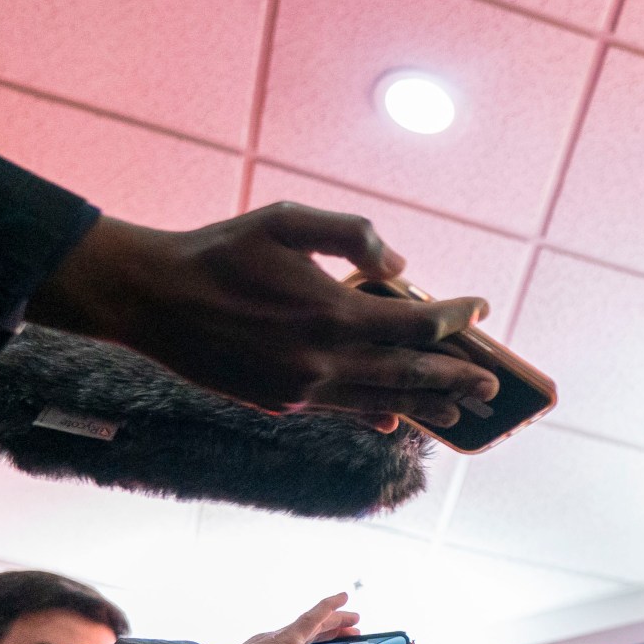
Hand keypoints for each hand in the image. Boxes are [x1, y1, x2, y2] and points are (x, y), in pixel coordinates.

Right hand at [26, 206, 499, 428]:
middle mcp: (322, 360)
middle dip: (456, 379)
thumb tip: (398, 264)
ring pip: (379, 402)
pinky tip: (394, 423)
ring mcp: (301, 388)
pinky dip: (374, 415)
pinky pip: (341, 411)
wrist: (150, 298)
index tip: (480, 309)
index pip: (415, 323)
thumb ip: (351, 234)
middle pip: (409, 374)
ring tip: (460, 414)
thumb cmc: (221, 251)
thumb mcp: (286, 220)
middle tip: (492, 386)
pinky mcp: (279, 401)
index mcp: (331, 313)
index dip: (454, 318)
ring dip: (424, 407)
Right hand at [213, 594, 360, 643]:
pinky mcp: (284, 641)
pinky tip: (342, 600)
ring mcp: (279, 642)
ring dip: (335, 618)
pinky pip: (311, 619)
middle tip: (352, 633)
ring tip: (354, 618)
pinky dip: (327, 608)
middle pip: (311, 633)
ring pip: (315, 623)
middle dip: (332, 630)